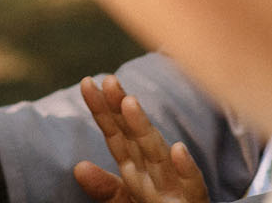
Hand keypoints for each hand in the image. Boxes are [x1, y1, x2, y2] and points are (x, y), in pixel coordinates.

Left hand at [71, 76, 209, 202]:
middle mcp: (156, 172)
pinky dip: (187, 169)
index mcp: (137, 169)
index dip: (102, 110)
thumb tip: (78, 167)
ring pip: (159, 155)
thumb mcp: (125, 201)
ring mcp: (176, 187)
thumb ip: (105, 187)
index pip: (116, 136)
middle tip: (108, 80)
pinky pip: (193, 186)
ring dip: (145, 130)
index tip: (86, 83)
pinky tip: (179, 150)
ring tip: (129, 103)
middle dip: (121, 110)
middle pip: (135, 137)